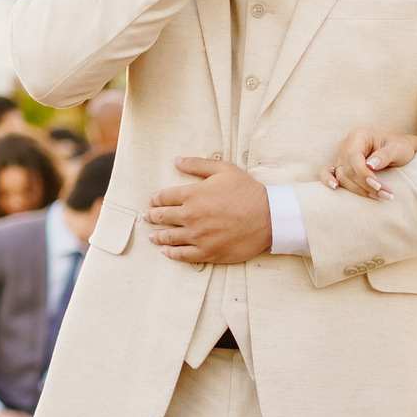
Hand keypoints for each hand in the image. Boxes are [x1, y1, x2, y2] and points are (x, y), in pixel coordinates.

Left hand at [145, 159, 272, 262]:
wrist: (268, 217)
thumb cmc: (248, 192)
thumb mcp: (224, 170)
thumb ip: (197, 165)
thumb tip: (177, 161)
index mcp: (192, 195)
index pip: (164, 197)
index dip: (156, 199)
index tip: (153, 201)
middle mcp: (190, 216)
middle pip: (162, 217)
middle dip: (152, 216)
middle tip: (147, 217)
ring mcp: (198, 236)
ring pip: (169, 237)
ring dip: (158, 236)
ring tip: (153, 236)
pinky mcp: (207, 252)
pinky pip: (182, 255)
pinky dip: (171, 253)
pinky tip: (166, 252)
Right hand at [320, 130, 416, 198]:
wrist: (398, 150)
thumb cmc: (399, 147)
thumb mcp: (398, 149)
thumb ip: (386, 155)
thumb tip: (371, 165)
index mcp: (359, 135)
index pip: (354, 157)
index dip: (364, 174)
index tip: (378, 186)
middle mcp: (346, 144)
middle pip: (348, 169)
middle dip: (365, 185)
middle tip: (385, 195)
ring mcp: (341, 155)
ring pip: (342, 176)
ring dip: (358, 190)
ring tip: (378, 196)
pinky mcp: (340, 166)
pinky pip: (328, 173)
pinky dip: (328, 180)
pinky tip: (335, 188)